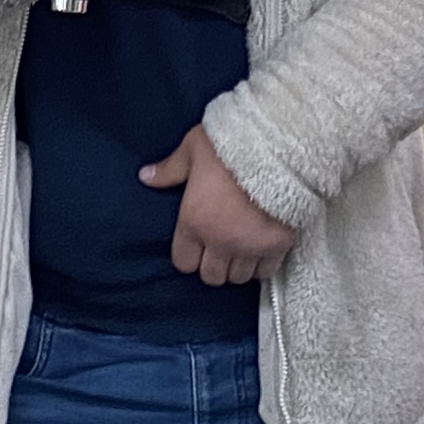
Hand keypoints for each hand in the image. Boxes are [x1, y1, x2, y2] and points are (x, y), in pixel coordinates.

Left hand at [142, 125, 295, 286]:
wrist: (278, 148)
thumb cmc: (230, 146)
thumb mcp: (193, 149)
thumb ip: (170, 169)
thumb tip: (145, 177)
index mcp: (194, 222)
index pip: (183, 262)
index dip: (189, 255)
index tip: (196, 243)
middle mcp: (220, 241)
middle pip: (212, 276)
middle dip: (213, 264)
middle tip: (220, 247)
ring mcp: (249, 247)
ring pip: (239, 277)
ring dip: (238, 266)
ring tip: (241, 248)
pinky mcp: (277, 246)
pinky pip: (266, 272)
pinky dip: (263, 265)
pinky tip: (262, 249)